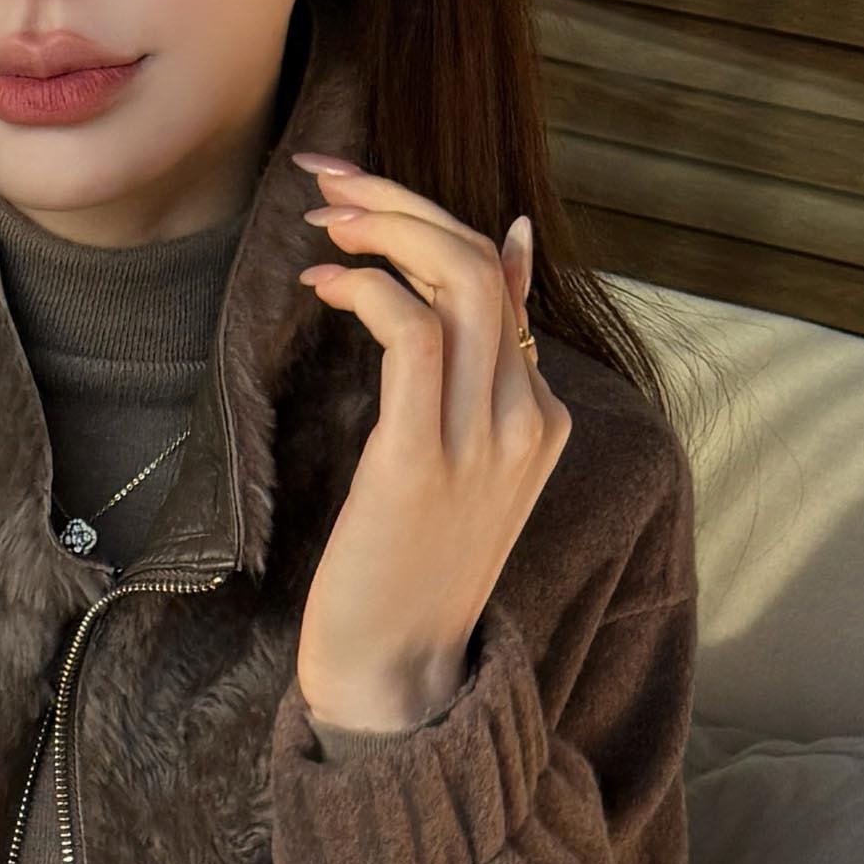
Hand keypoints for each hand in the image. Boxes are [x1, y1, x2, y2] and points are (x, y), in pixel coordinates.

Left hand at [288, 157, 572, 740]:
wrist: (394, 682)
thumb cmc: (408, 577)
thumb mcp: (462, 466)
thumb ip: (486, 366)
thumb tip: (511, 247)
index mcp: (539, 420)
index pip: (499, 280)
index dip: (431, 219)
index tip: (365, 197)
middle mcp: (524, 423)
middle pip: (483, 262)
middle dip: (405, 201)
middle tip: (333, 182)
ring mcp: (481, 445)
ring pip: (458, 281)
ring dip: (384, 228)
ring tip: (324, 219)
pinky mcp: (421, 465)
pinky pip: (410, 334)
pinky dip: (368, 288)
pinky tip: (325, 287)